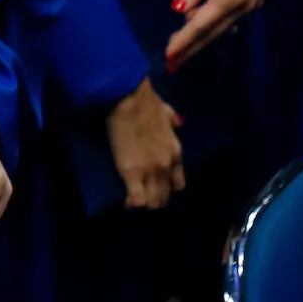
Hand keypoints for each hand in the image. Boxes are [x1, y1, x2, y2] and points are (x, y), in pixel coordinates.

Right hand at [106, 78, 185, 208]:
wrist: (132, 99)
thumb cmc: (147, 102)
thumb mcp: (167, 112)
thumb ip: (173, 120)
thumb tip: (177, 122)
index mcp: (175, 153)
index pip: (177, 183)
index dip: (166, 187)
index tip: (156, 186)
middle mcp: (166, 166)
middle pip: (165, 195)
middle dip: (155, 199)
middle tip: (143, 195)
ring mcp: (150, 170)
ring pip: (152, 200)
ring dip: (144, 202)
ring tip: (133, 199)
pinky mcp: (131, 171)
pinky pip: (136, 197)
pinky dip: (131, 201)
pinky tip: (125, 200)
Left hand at [167, 0, 279, 70]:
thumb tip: (179, 10)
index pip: (200, 25)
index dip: (184, 41)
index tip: (169, 58)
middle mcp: (243, 7)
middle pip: (212, 32)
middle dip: (191, 47)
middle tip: (172, 62)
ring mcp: (251, 4)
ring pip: (221, 27)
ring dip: (201, 38)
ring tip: (182, 47)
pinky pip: (229, 18)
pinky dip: (212, 26)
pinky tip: (201, 27)